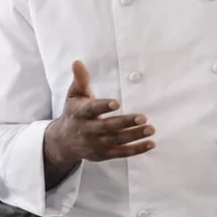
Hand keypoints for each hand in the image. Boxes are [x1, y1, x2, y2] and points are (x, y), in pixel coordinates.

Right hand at [43, 60, 154, 185]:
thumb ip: (80, 80)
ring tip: (150, 129)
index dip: (103, 106)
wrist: (65, 142)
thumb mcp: (74, 96)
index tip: (116, 103)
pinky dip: (137, 149)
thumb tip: (78, 62)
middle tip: (143, 117)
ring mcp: (97, 144)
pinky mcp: (104, 154)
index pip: (92, 110)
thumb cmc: (74, 114)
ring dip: (135, 135)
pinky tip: (150, 144)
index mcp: (80, 113)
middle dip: (126, 122)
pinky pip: (122, 153)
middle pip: (108, 126)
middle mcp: (88, 130)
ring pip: (117, 140)